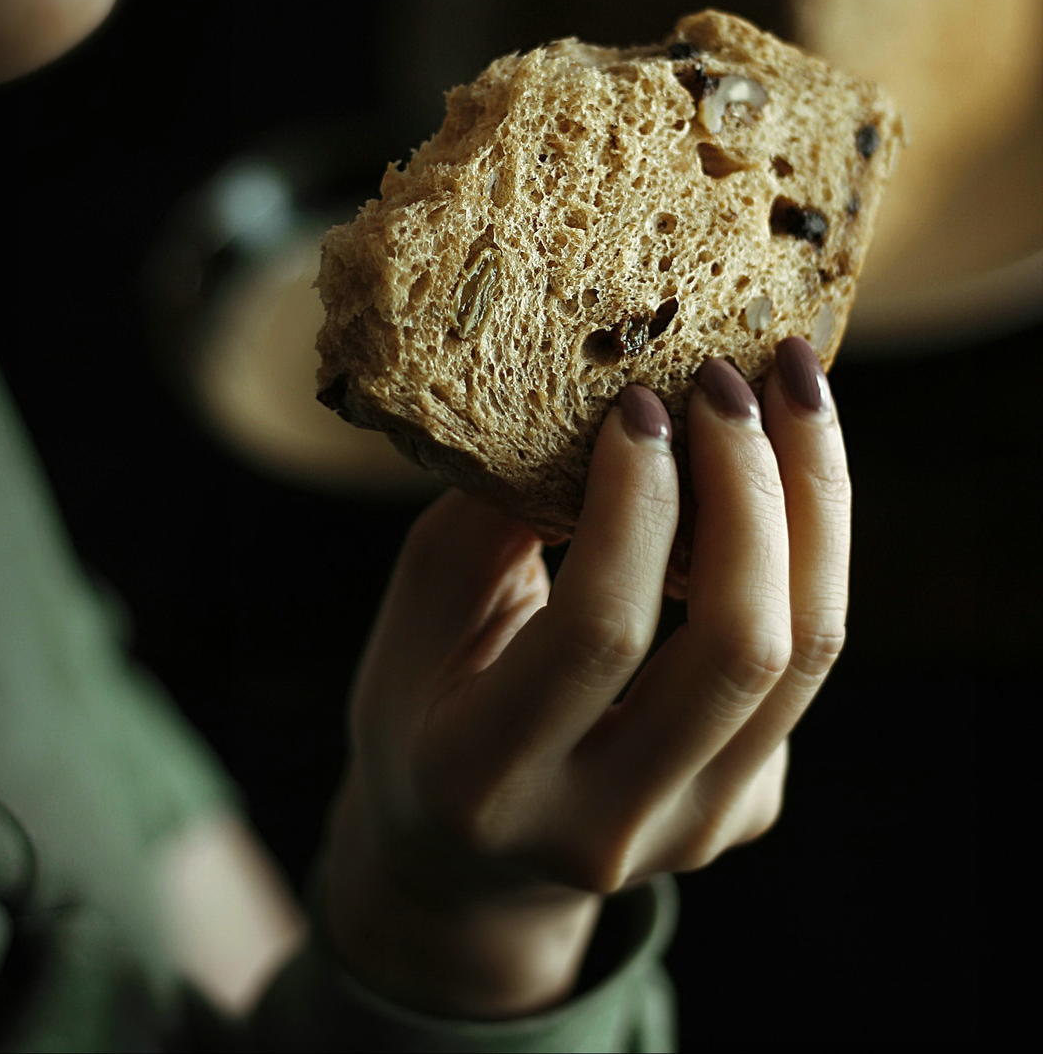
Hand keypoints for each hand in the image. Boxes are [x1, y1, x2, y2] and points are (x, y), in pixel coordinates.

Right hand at [322, 336, 849, 1018]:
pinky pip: (804, 660)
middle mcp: (603, 827)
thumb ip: (494, 514)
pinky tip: (778, 467)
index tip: (641, 400)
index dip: (636, 502)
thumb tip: (589, 397)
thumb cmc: (427, 701)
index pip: (599, 631)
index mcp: (486, 777)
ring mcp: (692, 830)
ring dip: (814, 502)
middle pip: (738, 648)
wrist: (468, 860)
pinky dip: (803, 546)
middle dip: (752, 487)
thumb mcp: (424, 609)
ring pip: (807, 654)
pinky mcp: (748, 810)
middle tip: (731, 378)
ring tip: (793, 390)